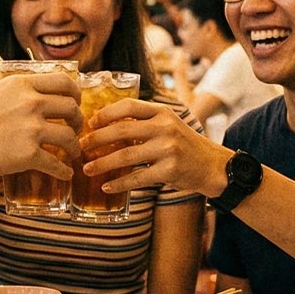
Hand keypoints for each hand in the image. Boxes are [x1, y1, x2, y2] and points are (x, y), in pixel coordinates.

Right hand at [0, 72, 82, 180]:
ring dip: (75, 147)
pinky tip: (64, 175)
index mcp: (22, 84)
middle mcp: (31, 103)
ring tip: (73, 154)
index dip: (75, 94)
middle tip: (75, 129)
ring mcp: (31, 129)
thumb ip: (14, 94)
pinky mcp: (28, 155)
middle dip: (78, 120)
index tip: (75, 103)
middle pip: (72, 108)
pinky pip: (56, 164)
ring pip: (69, 137)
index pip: (64, 82)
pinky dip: (64, 171)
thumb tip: (26, 96)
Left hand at [78, 98, 231, 197]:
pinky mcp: (170, 170)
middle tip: (81, 146)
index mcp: (162, 112)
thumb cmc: (185, 145)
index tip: (90, 123)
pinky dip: (119, 184)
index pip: (128, 106)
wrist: (213, 166)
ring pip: (125, 155)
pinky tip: (106, 187)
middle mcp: (164, 127)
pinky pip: (137, 177)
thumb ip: (144, 122)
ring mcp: (168, 148)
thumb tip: (105, 125)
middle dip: (97, 138)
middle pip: (121, 130)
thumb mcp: (168, 124)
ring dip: (102, 163)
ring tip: (87, 169)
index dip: (105, 113)